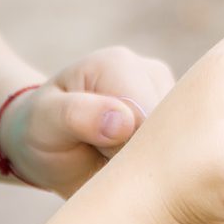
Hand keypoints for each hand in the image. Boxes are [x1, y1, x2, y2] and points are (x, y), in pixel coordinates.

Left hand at [0, 46, 175, 197]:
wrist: (47, 138)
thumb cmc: (42, 129)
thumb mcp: (43, 124)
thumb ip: (77, 116)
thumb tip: (124, 122)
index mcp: (118, 64)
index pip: (143, 116)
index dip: (123, 149)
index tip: (94, 154)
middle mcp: (151, 71)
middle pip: (167, 125)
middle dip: (139, 154)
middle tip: (102, 159)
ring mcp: (169, 92)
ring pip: (178, 138)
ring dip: (148, 158)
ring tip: (113, 157)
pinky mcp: (179, 115)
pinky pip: (181, 145)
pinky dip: (157, 160)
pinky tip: (131, 158)